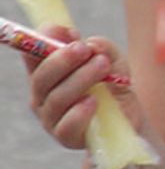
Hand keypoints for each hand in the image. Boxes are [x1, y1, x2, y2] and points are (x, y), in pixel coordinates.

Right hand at [25, 24, 135, 149]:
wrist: (129, 116)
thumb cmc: (112, 84)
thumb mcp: (112, 60)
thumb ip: (103, 48)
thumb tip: (92, 45)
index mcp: (45, 71)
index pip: (32, 54)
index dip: (45, 40)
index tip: (69, 32)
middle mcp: (42, 94)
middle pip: (42, 77)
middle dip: (63, 60)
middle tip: (84, 49)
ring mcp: (51, 117)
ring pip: (57, 98)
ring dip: (80, 79)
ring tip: (102, 67)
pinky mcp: (65, 136)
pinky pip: (66, 126)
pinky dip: (79, 112)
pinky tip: (94, 100)